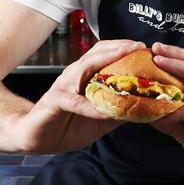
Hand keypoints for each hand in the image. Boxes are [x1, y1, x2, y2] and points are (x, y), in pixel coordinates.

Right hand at [11, 39, 144, 153]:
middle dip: (120, 48)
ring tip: (125, 61)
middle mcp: (76, 75)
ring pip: (85, 68)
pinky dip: (90, 106)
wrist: (36, 137)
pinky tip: (105, 111)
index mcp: (86, 76)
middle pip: (98, 53)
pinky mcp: (55, 101)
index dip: (125, 48)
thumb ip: (120, 110)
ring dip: (106, 62)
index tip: (145, 48)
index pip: (106, 54)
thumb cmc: (69, 124)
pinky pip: (75, 101)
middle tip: (139, 46)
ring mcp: (65, 86)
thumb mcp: (101, 119)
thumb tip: (147, 108)